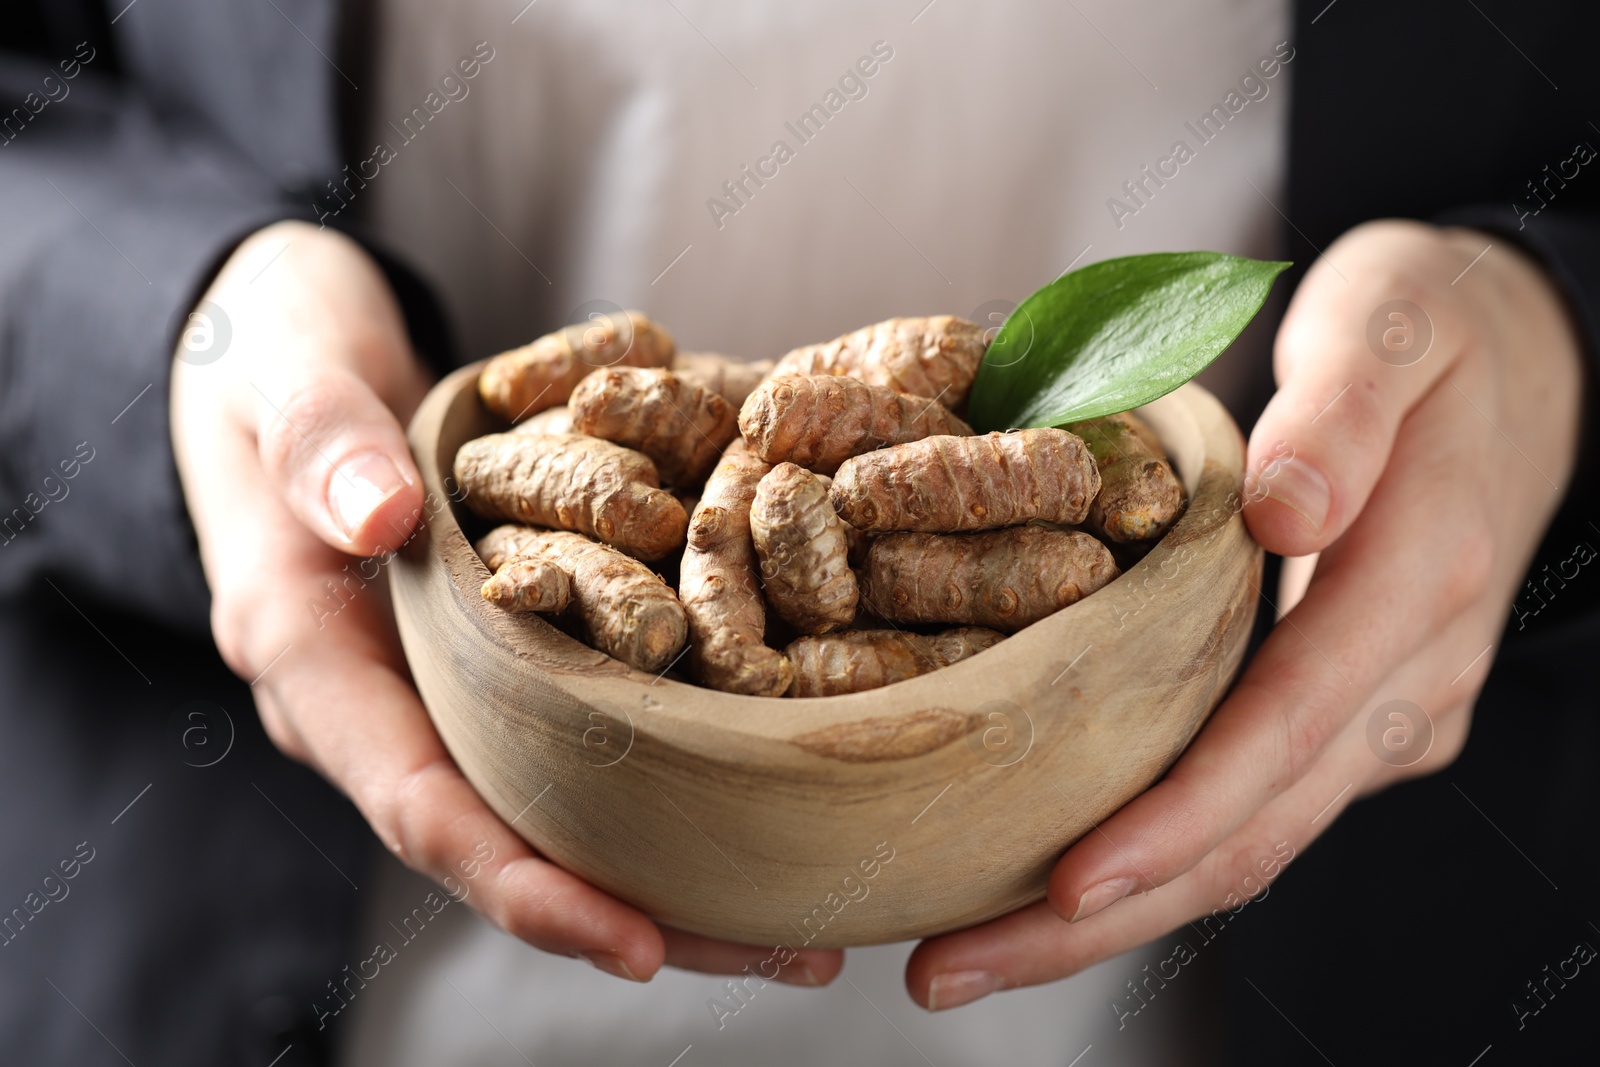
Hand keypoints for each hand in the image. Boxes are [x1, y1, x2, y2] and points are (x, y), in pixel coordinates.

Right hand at [171, 221, 841, 986]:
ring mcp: (445, 682)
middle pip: (511, 839)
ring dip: (674, 864)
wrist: (276, 351)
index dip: (523, 884)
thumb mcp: (281, 374)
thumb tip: (381, 520)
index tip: (637, 943)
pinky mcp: (500, 649)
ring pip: (559, 803)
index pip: (420, 804)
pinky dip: (668, 766)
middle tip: (783, 953)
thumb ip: (320, 443)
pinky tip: (767, 781)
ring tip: (804, 917)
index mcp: (315, 659)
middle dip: (638, 911)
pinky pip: (584, 727)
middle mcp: (386, 700)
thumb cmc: (268, 356)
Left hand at [904, 219, 1583, 1009]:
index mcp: (1416, 583)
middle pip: (1256, 833)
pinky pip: (1255, 810)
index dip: (1176, 817)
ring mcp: (1386, 712)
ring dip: (1119, 913)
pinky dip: (1157, 858)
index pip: (1284, 729)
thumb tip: (1283, 509)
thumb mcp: (1386, 327)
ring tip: (974, 954)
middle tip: (953, 970)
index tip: (1066, 883)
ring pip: (1253, 844)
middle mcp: (1409, 679)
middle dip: (1106, 915)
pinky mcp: (1351, 718)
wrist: (1520, 362)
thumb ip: (1337, 415)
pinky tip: (1055, 884)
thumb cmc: (1427, 331)